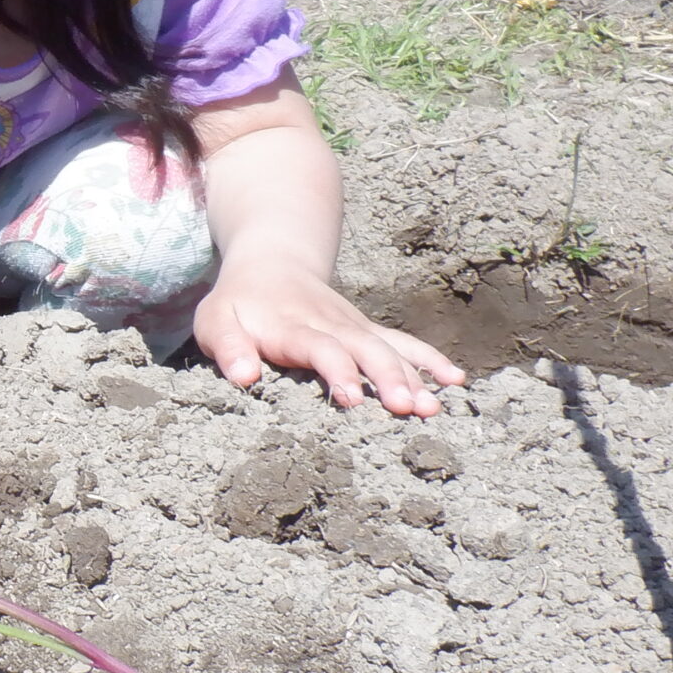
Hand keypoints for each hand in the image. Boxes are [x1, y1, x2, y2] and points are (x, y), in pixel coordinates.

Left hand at [194, 257, 462, 415]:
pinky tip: (456, 381)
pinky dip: (430, 360)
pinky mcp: (368, 331)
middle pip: (366, 349)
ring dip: (414, 377)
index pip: (320, 348)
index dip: (337, 372)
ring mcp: (355, 327)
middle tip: (407, 409)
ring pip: (390, 349)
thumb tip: (243, 377)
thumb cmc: (239, 303)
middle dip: (388, 378)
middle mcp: (331, 325)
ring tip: (435, 407)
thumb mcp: (216, 321)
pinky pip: (404, 343)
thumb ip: (227, 347)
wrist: (272, 262)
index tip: (351, 399)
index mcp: (292, 326)